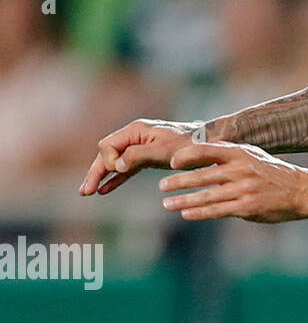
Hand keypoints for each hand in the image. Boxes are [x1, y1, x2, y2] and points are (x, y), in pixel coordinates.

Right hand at [81, 119, 203, 195]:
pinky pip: (126, 169)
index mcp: (136, 130)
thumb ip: (138, 155)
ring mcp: (140, 147)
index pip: (108, 145)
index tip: (117, 170)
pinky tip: (105, 190)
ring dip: (101, 177)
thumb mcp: (163, 150)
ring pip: (114, 163)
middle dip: (95, 172)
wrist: (209, 144)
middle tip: (85, 191)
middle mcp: (135, 136)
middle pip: (107, 154)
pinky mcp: (147, 158)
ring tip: (88, 193)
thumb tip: (115, 165)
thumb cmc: (188, 145)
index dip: (108, 160)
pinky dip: (115, 179)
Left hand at [159, 142, 307, 223]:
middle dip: (179, 182)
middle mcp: (242, 170)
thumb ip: (229, 156)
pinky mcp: (248, 207)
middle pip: (203, 175)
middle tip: (162, 186)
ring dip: (184, 200)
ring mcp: (245, 189)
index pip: (208, 151)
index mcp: (242, 153)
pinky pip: (218, 210)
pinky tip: (187, 213)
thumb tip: (200, 157)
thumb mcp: (254, 156)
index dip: (188, 156)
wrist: (302, 190)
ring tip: (167, 203)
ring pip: (207, 196)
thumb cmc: (273, 173)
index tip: (172, 162)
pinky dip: (200, 212)